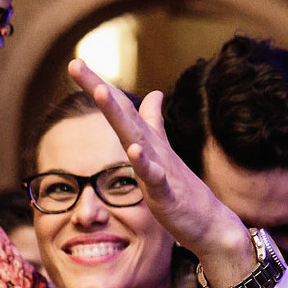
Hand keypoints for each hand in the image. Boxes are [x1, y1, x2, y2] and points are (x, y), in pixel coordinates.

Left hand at [67, 60, 253, 277]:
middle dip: (99, 90)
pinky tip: (134, 150)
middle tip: (76, 65)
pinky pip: (154, 177)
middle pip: (123, 114)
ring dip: (119, 115)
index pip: (121, 108)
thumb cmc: (186, 191)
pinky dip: (145, 163)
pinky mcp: (167, 194)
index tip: (75, 63)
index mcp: (148, 142)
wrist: (211, 224)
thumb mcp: (165, 152)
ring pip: (137, 138)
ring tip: (102, 93)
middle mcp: (152, 149)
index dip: (98, 86)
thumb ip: (155, 123)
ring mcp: (161, 169)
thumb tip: (154, 93)